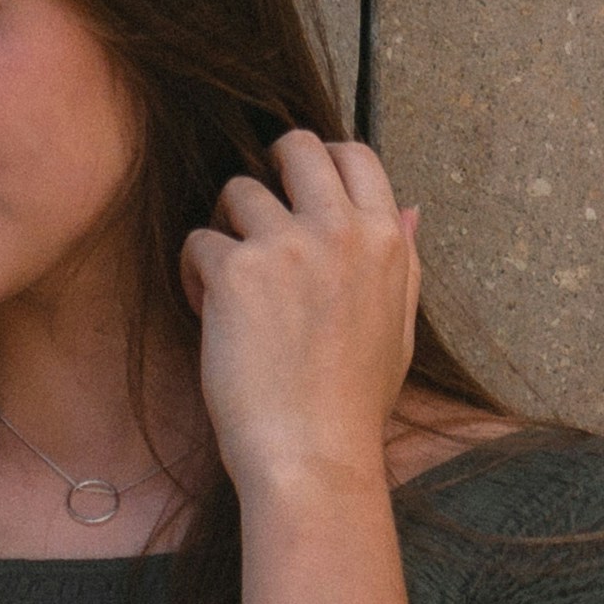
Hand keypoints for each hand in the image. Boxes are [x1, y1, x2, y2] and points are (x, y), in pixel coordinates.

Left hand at [179, 132, 420, 495]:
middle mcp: (340, 230)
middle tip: (251, 213)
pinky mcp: (236, 271)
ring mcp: (287, 246)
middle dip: (267, 168)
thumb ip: (401, 263)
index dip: (320, 161)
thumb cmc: (352, 404)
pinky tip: (207, 313)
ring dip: (226, 228)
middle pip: (295, 147)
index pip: (355, 156)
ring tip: (229, 283)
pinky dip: (194, 272)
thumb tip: (409, 211)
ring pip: (237, 190)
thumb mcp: (398, 328)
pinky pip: (199, 241)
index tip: (297, 189)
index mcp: (384, 242)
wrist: (312, 456)